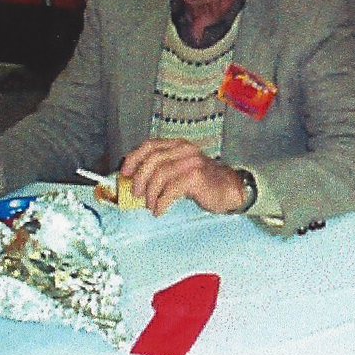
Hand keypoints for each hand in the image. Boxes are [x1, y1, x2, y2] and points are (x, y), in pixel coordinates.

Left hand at [120, 138, 244, 215]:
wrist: (229, 189)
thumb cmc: (202, 182)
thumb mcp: (180, 170)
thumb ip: (162, 169)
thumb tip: (133, 181)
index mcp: (178, 145)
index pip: (149, 145)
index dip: (133, 158)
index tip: (124, 173)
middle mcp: (184, 149)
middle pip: (152, 160)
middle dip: (139, 179)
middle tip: (136, 194)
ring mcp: (191, 162)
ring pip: (160, 175)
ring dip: (150, 194)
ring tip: (151, 205)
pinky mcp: (197, 177)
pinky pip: (171, 189)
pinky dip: (161, 202)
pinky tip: (160, 210)